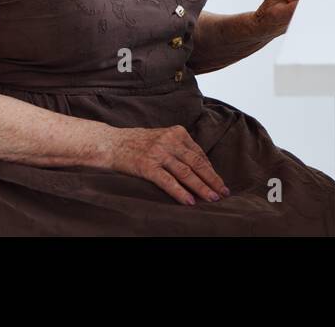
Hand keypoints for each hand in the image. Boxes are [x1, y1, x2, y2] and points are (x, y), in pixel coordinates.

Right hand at [105, 124, 230, 205]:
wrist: (111, 143)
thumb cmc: (137, 142)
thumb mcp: (162, 138)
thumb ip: (178, 148)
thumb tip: (198, 167)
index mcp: (177, 133)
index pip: (199, 154)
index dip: (210, 170)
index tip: (219, 182)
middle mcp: (170, 141)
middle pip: (197, 163)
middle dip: (212, 179)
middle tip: (223, 192)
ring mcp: (159, 153)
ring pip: (186, 173)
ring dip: (201, 187)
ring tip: (212, 198)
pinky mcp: (147, 166)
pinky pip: (168, 181)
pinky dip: (180, 192)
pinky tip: (190, 201)